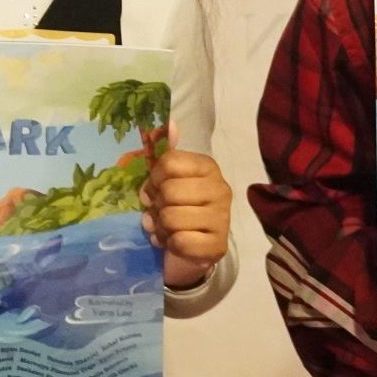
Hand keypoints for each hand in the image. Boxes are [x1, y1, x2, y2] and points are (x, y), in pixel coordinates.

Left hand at [140, 122, 231, 289]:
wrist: (189, 253)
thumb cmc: (176, 210)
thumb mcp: (168, 181)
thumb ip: (167, 154)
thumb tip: (169, 124)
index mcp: (208, 167)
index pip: (168, 163)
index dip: (153, 179)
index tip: (155, 189)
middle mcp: (221, 188)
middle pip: (169, 192)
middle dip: (157, 207)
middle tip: (159, 214)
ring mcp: (222, 218)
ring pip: (171, 218)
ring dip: (161, 228)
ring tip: (166, 230)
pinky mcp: (218, 246)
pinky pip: (180, 242)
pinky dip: (170, 245)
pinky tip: (175, 244)